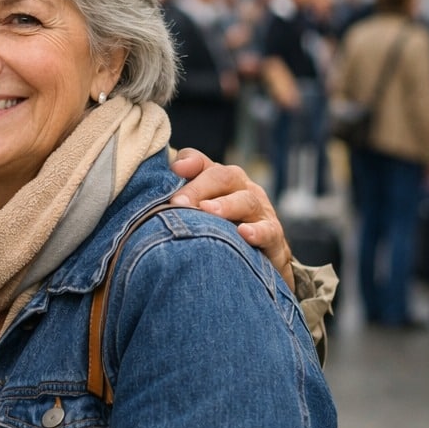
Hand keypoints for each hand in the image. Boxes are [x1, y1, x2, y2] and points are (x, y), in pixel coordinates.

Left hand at [169, 148, 293, 289]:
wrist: (258, 266)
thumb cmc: (219, 233)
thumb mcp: (196, 215)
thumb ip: (176, 199)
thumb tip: (153, 190)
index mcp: (221, 180)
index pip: (203, 163)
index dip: (189, 162)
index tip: (174, 170)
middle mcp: (242, 190)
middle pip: (224, 177)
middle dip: (199, 188)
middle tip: (178, 203)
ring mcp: (261, 212)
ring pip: (246, 201)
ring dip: (226, 206)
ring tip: (208, 211)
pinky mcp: (275, 238)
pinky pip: (269, 232)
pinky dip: (258, 232)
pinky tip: (244, 234)